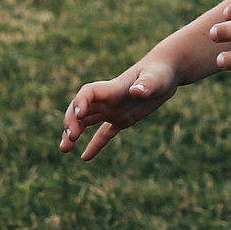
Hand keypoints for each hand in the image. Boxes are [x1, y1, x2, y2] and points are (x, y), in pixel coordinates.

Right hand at [61, 57, 180, 159]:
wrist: (166, 72)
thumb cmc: (160, 72)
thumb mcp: (155, 79)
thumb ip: (145, 85)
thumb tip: (137, 92)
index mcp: (112, 88)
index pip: (87, 93)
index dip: (80, 102)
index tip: (79, 114)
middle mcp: (107, 99)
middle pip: (80, 109)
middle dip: (72, 122)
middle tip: (70, 138)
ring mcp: (113, 110)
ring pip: (86, 122)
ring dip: (74, 133)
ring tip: (64, 150)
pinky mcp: (122, 119)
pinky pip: (104, 133)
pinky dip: (95, 145)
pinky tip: (85, 158)